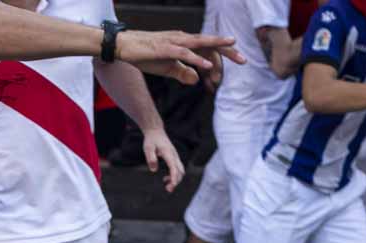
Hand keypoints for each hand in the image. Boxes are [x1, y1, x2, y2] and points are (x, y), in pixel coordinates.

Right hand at [114, 30, 239, 85]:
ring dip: (218, 48)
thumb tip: (196, 80)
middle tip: (243, 60)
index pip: (207, 49)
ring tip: (234, 51)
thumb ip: (182, 73)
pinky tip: (207, 66)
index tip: (222, 77)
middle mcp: (182, 39)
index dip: (218, 61)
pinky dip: (197, 60)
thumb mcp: (166, 68)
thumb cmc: (143, 55)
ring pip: (201, 43)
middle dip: (228, 51)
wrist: (122, 46)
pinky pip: (185, 54)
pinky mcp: (166, 48)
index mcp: (184, 44)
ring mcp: (175, 42)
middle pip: (209, 44)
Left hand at [141, 128, 183, 191]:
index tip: (172, 185)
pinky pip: (177, 168)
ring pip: (180, 170)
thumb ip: (151, 158)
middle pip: (180, 171)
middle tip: (168, 189)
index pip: (173, 167)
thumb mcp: (148, 148)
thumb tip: (154, 169)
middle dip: (176, 181)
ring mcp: (175, 156)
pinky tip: (165, 179)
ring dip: (176, 179)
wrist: (156, 131)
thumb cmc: (151, 140)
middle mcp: (174, 155)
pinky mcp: (174, 158)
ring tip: (167, 186)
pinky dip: (174, 175)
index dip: (174, 177)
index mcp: (168, 153)